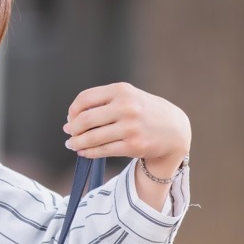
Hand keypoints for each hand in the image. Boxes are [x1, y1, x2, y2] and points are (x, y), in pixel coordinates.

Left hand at [63, 83, 190, 170]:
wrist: (174, 129)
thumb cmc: (144, 112)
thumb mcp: (128, 97)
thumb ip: (102, 103)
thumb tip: (71, 121)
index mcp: (122, 91)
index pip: (85, 99)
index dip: (73, 110)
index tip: (71, 118)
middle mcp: (126, 107)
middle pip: (85, 119)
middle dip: (73, 129)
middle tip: (69, 134)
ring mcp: (130, 128)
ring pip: (92, 138)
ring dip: (77, 143)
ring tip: (72, 145)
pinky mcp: (133, 146)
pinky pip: (103, 151)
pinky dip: (89, 152)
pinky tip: (84, 152)